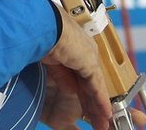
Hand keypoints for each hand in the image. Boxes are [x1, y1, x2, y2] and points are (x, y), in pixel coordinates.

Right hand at [40, 4, 111, 129]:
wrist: (43, 25)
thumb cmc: (40, 34)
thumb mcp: (52, 61)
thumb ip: (63, 75)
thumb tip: (71, 89)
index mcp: (74, 46)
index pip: (83, 74)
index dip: (85, 93)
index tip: (87, 107)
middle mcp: (85, 51)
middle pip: (92, 83)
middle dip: (94, 104)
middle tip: (99, 120)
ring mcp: (90, 57)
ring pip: (96, 87)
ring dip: (99, 107)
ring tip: (103, 123)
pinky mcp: (91, 63)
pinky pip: (97, 87)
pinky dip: (101, 101)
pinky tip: (105, 114)